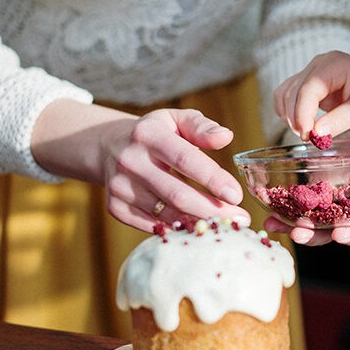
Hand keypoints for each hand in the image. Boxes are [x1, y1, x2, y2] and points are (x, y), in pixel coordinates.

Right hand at [102, 108, 250, 231]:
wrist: (109, 146)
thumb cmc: (157, 133)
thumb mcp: (176, 120)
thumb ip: (201, 127)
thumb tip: (226, 137)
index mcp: (148, 135)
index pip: (185, 159)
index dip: (212, 179)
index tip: (236, 195)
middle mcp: (130, 161)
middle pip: (177, 194)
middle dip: (213, 210)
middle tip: (240, 219)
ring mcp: (119, 186)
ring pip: (167, 214)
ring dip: (199, 223)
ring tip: (225, 225)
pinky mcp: (115, 207)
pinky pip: (152, 226)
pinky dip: (177, 230)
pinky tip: (198, 228)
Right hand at [274, 50, 349, 142]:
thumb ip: (342, 120)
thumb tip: (316, 134)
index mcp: (334, 63)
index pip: (309, 87)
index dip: (303, 112)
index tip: (307, 135)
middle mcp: (319, 64)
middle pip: (294, 91)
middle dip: (297, 117)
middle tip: (310, 140)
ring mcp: (311, 73)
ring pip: (286, 93)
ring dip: (290, 116)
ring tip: (308, 135)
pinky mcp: (308, 86)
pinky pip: (287, 96)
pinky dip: (288, 112)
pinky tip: (301, 126)